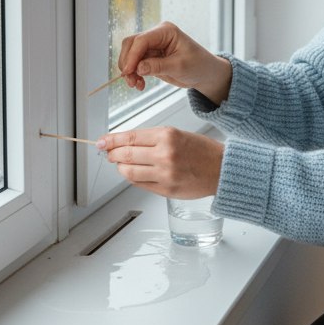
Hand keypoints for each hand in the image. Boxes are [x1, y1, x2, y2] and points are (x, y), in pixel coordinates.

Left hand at [96, 127, 222, 198]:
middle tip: (108, 153)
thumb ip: (151, 139)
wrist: (221, 169)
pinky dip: (132, 178)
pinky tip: (133, 173)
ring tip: (121, 164)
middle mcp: (165, 154)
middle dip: (112, 154)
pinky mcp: (166, 189)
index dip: (112, 140)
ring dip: (120, 167)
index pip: (130, 137)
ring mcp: (165, 174)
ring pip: (129, 171)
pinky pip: (140, 184)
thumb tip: (125, 143)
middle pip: (126, 155)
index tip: (102, 142)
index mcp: (167, 136)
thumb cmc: (201, 150)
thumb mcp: (177, 134)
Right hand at [118, 21, 231, 104]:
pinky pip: (135, 64)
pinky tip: (140, 84)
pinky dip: (134, 74)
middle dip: (128, 63)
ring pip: (130, 55)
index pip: (142, 40)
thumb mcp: (180, 66)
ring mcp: (152, 46)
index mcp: (166, 31)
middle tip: (130, 81)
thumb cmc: (198, 65)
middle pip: (131, 44)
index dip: (132, 56)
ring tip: (136, 85)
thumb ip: (158, 66)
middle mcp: (156, 35)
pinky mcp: (150, 57)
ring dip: (130, 71)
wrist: (205, 74)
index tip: (129, 72)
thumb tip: (138, 68)